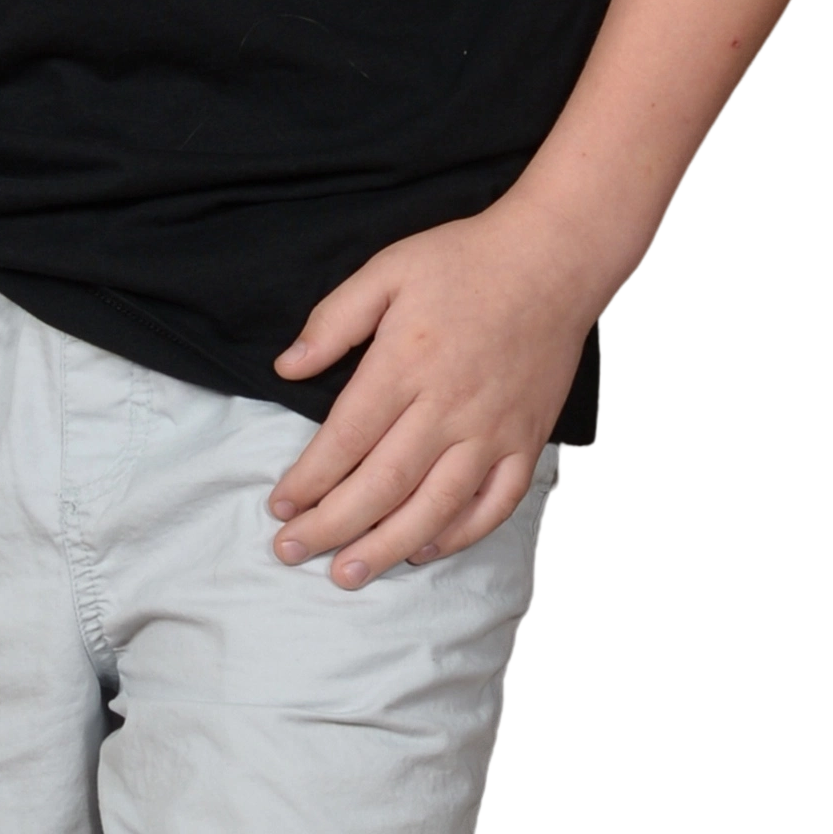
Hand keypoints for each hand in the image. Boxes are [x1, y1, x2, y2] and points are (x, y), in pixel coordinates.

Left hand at [266, 198, 595, 588]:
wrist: (552, 260)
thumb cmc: (464, 261)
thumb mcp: (387, 270)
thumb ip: (333, 320)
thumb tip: (286, 367)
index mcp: (406, 364)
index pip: (346, 438)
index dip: (309, 479)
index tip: (279, 506)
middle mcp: (448, 407)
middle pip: (382, 484)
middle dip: (332, 525)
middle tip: (292, 553)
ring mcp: (493, 430)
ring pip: (434, 507)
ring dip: (387, 546)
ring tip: (347, 573)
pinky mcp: (527, 441)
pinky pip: (494, 504)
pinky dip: (459, 535)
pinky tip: (424, 549)